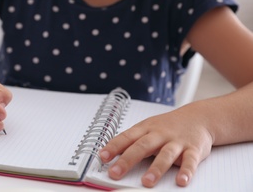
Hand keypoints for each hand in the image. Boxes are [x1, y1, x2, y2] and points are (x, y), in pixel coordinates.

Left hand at [99, 106, 213, 187]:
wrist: (198, 117)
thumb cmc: (168, 125)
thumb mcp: (147, 128)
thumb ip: (131, 141)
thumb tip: (108, 154)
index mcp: (146, 128)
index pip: (127, 137)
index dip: (114, 146)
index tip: (102, 157)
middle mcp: (160, 134)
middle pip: (142, 146)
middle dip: (127, 160)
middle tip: (115, 173)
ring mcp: (177, 142)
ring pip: (165, 155)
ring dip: (156, 169)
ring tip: (146, 182)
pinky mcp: (193, 150)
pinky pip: (190, 161)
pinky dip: (186, 171)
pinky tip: (181, 181)